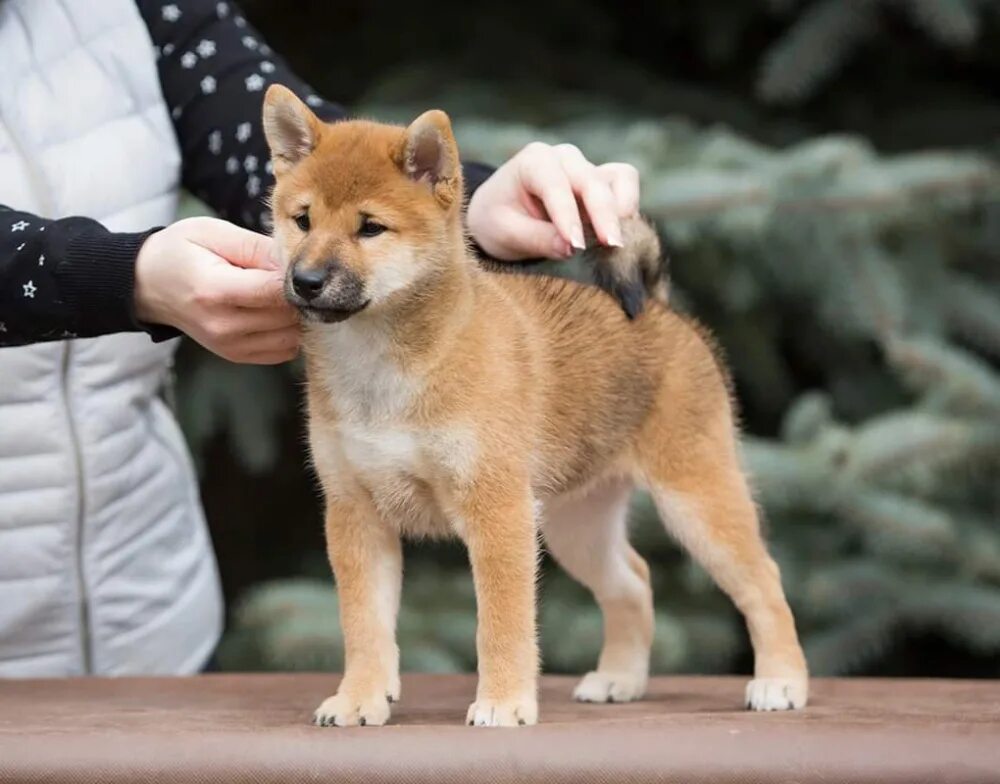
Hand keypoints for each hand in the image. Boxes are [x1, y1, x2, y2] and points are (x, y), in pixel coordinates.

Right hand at [134, 217, 298, 363]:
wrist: (148, 285)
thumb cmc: (180, 252)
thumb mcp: (213, 233)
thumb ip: (255, 247)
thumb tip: (293, 262)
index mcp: (214, 291)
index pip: (275, 291)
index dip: (294, 276)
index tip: (294, 262)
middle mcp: (223, 326)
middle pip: (288, 315)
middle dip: (296, 294)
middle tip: (285, 275)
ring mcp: (229, 346)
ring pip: (291, 336)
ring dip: (294, 315)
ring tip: (276, 293)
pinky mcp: (236, 356)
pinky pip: (284, 351)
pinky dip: (287, 332)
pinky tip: (273, 312)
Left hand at [466, 142, 639, 260]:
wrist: (500, 213)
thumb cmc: (497, 220)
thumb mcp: (505, 233)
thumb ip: (537, 239)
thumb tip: (572, 248)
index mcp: (534, 161)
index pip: (555, 186)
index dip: (568, 216)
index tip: (577, 246)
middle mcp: (564, 158)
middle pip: (592, 181)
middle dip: (603, 215)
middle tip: (611, 247)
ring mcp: (586, 167)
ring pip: (617, 179)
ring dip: (619, 211)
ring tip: (612, 243)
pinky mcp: (602, 182)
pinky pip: (625, 185)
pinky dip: (626, 207)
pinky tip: (614, 233)